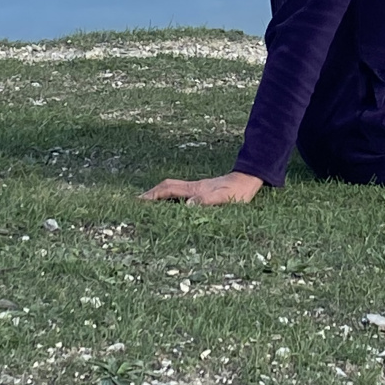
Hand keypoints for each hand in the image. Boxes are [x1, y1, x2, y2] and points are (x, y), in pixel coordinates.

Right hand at [139, 171, 263, 204]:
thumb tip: (188, 205)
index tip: (137, 202)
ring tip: (147, 205)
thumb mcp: (224, 198)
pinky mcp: (201, 191)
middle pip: (166, 187)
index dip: (152, 196)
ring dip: (158, 195)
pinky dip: (168, 197)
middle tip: (136, 204)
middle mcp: (192, 187)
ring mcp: (196, 188)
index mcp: (194, 188)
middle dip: (150, 194)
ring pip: (171, 189)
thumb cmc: (237, 192)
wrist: (248, 180)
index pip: (168, 190)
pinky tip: (170, 205)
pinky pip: (179, 193)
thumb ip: (207, 200)